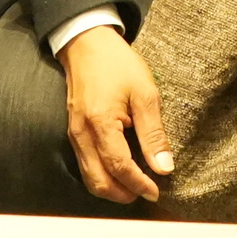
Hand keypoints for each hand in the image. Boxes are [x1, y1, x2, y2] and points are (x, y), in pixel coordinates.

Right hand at [60, 24, 175, 201]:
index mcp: (100, 123)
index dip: (138, 184)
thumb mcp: (144, 93)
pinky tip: (120, 172)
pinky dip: (102, 176)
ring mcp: (74, 134)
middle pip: (99, 181)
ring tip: (135, 186)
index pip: (119, 167)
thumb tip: (164, 168)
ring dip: (112, 189)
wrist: (87, 43)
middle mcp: (81, 134)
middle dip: (123, 194)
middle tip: (147, 192)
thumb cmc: (117, 64)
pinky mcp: (73, 132)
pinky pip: (85, 165)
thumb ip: (153, 133)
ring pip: (89, 177)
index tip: (156, 191)